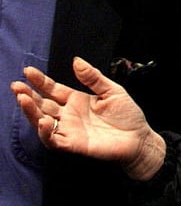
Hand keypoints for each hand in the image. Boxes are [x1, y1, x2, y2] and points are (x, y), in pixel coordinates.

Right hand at [9, 57, 165, 180]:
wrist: (139, 138)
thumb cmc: (127, 115)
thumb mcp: (112, 91)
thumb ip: (93, 78)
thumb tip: (76, 61)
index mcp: (76, 100)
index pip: (52, 89)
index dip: (40, 81)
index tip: (28, 71)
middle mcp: (69, 115)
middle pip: (43, 104)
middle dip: (28, 95)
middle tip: (16, 86)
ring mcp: (69, 130)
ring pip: (42, 121)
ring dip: (31, 112)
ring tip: (23, 99)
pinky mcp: (74, 144)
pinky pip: (54, 140)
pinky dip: (46, 132)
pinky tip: (44, 121)